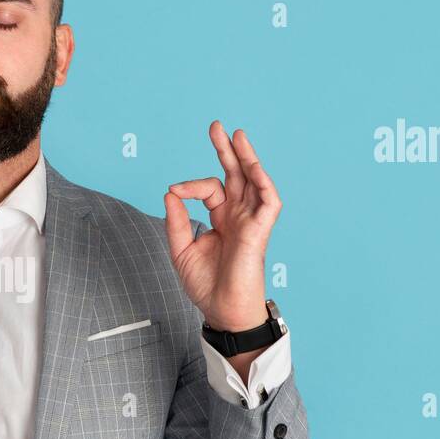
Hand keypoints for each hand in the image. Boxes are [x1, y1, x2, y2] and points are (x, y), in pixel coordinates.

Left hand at [163, 121, 280, 331]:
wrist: (221, 311)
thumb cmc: (205, 285)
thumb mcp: (181, 250)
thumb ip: (176, 221)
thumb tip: (171, 192)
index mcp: (221, 219)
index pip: (208, 189)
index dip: (189, 186)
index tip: (174, 192)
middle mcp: (238, 216)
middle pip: (236, 175)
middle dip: (227, 151)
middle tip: (217, 127)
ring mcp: (250, 222)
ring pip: (253, 182)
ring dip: (247, 158)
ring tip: (238, 135)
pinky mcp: (260, 231)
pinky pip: (268, 202)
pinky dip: (263, 183)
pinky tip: (254, 166)